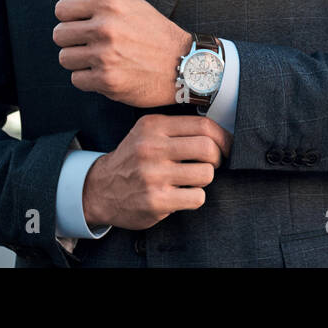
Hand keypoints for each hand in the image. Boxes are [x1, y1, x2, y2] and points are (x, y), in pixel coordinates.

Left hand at [53, 0, 191, 107]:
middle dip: (74, 39)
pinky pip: (77, 79)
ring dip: (80, 60)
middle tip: (96, 42)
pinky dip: (90, 78)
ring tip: (103, 57)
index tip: (87, 23)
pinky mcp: (107, 80)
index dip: (72, 17)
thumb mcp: (127, 1)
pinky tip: (109, 71)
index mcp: (110, 4)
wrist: (181, 63)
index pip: (61, 8)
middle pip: (59, 34)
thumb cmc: (153, 30)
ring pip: (65, 58)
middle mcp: (106, 28)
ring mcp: (106, 56)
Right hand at [82, 114, 232, 230]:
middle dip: (217, 158)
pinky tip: (182, 195)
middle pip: (208, 148)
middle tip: (211, 164)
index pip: (203, 126)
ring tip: (191, 180)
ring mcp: (153, 176)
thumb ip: (178, 129)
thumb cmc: (133, 159)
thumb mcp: (148, 133)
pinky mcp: (156, 201)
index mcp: (154, 127)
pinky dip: (195, 197)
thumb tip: (221, 134)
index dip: (223, 137)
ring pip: (206, 174)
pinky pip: (197, 197)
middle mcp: (152, 148)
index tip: (227, 146)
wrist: (99, 189)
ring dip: (205, 179)